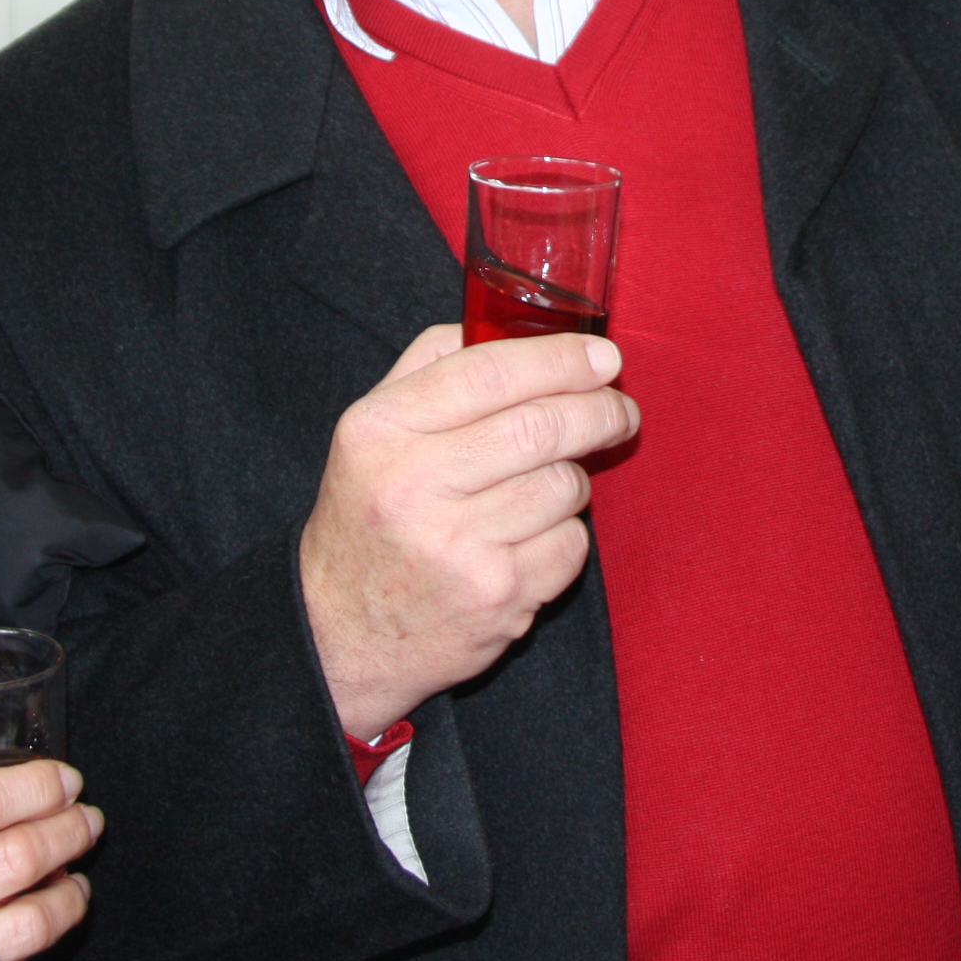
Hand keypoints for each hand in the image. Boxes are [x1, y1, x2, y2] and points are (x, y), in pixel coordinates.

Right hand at [300, 323, 640, 736]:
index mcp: (381, 429)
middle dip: (599, 412)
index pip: (490, 371)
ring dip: (572, 480)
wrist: (340, 633)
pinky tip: (529, 542)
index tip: (603, 358)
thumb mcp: (372, 430)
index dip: (561, 358)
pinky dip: (565, 537)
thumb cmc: (371, 516)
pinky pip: (570, 545)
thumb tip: (514, 327)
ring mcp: (456, 547)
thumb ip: (432, 367)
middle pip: (541, 427)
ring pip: (564, 486)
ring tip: (543, 489)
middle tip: (620, 411)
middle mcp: (412, 484)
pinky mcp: (496, 597)